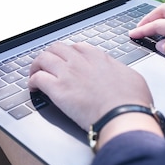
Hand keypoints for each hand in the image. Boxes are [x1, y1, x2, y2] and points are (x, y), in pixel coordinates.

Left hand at [28, 42, 152, 130]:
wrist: (124, 116)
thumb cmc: (132, 102)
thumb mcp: (133, 78)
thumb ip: (120, 72)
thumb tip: (120, 75)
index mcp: (99, 58)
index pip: (78, 47)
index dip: (69, 53)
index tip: (67, 61)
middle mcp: (81, 61)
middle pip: (57, 48)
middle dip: (50, 56)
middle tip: (47, 65)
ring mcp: (68, 73)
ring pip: (43, 58)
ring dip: (37, 66)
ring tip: (35, 74)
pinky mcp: (58, 89)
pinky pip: (37, 78)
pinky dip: (32, 81)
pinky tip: (33, 88)